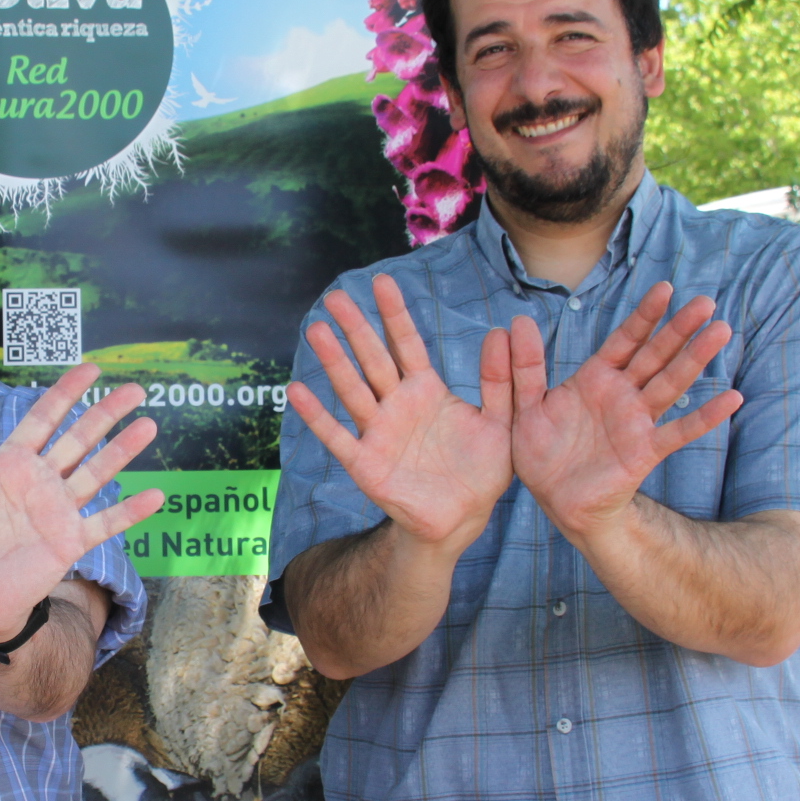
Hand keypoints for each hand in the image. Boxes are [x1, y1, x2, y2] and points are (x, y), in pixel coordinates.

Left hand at [0, 363, 163, 641]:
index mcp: (7, 466)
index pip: (40, 420)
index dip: (64, 394)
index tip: (90, 367)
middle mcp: (39, 483)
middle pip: (78, 439)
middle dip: (106, 413)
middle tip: (136, 386)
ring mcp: (57, 511)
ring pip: (96, 473)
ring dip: (122, 450)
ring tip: (149, 424)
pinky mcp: (69, 543)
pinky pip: (105, 524)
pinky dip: (130, 512)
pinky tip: (157, 496)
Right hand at [286, 272, 513, 548]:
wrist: (461, 519)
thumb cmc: (480, 470)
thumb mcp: (501, 423)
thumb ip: (500, 382)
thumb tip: (502, 331)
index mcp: (426, 391)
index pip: (406, 344)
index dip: (395, 314)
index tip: (381, 282)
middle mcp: (397, 406)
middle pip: (373, 360)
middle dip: (356, 328)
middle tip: (337, 296)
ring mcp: (378, 433)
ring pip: (353, 390)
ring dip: (334, 361)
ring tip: (317, 330)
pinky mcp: (365, 464)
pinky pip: (337, 436)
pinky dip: (317, 416)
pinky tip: (297, 391)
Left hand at [508, 282, 743, 541]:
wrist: (558, 503)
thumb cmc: (544, 454)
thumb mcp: (526, 406)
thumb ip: (523, 367)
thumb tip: (516, 322)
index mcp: (595, 379)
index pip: (624, 340)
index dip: (644, 316)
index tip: (665, 288)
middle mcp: (622, 395)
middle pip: (656, 355)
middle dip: (679, 329)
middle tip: (706, 302)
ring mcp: (637, 422)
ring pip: (672, 383)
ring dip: (696, 358)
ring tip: (721, 331)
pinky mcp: (645, 451)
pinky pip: (679, 432)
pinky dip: (706, 417)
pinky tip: (731, 399)